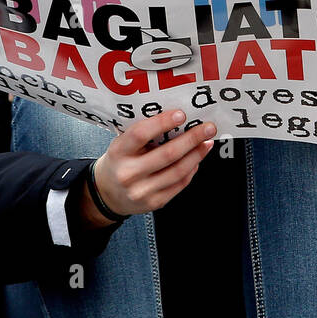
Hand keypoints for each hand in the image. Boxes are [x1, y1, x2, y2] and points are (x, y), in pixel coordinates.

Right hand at [80, 111, 216, 227]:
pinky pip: (180, 183)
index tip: (181, 114)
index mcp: (118, 152)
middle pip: (167, 154)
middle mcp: (128, 174)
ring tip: (207, 142)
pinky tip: (197, 158)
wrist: (108, 193)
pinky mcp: (154, 202)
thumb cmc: (121, 161)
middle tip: (208, 128)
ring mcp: (141, 191)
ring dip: (197, 154)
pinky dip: (192, 168)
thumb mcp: (123, 144)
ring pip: (178, 171)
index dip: (162, 123)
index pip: (140, 134)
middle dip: (192, 139)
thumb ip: (145, 134)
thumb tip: (179, 120)